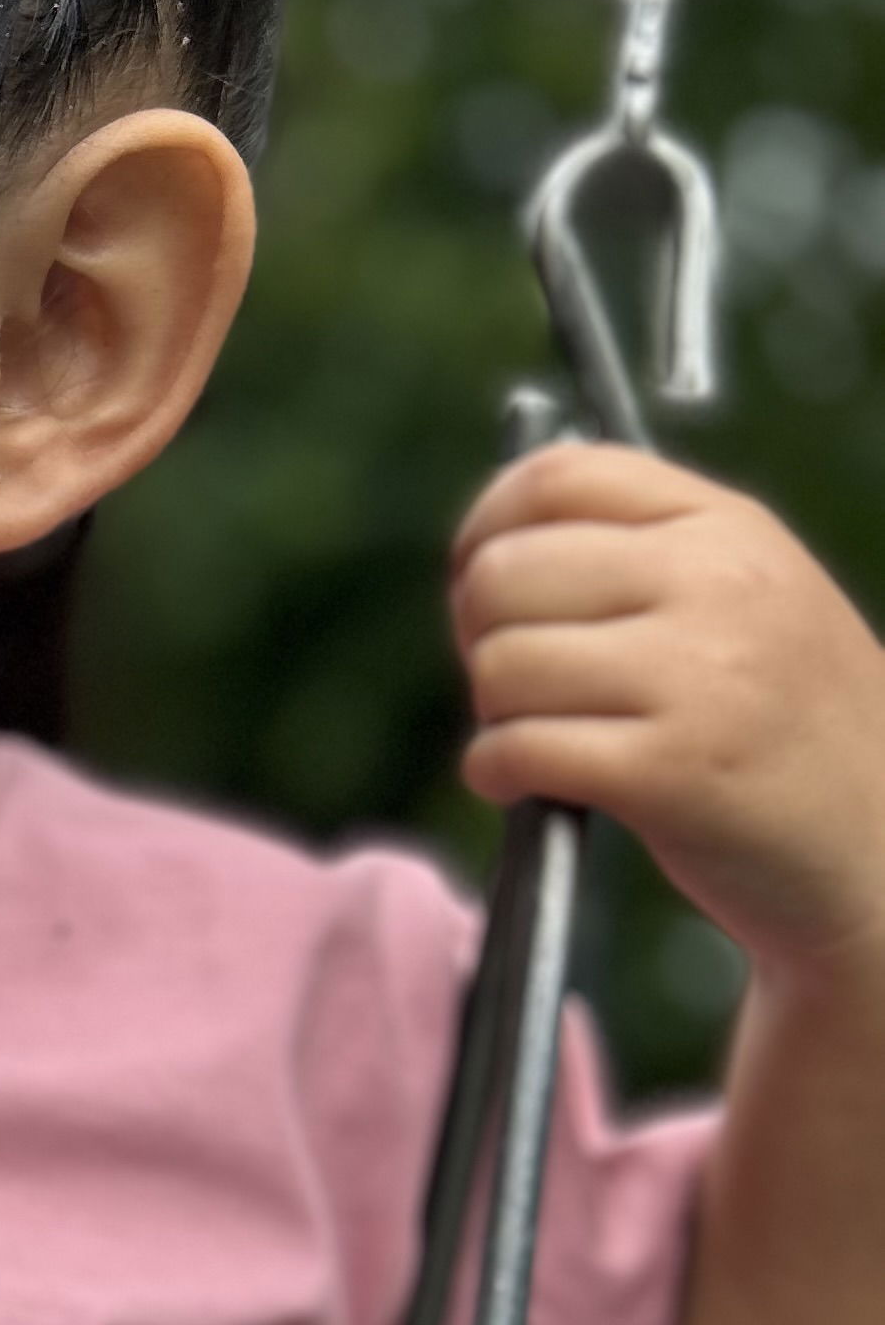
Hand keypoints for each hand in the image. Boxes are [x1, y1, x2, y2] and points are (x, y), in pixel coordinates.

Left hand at [451, 442, 884, 980]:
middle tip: (517, 684)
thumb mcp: (753, 600)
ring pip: (501, 664)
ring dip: (495, 715)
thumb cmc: (790, 731)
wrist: (877, 848)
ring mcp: (697, 676)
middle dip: (479, 635)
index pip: (559, 476)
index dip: (487, 528)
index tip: (481, 581)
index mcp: (728, 527)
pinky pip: (516, 749)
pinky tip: (526, 786)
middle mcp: (716, 583)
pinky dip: (495, 773)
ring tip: (544, 740)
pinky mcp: (669, 770)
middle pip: (506, 572)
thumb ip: (643, 556)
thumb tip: (489, 550)